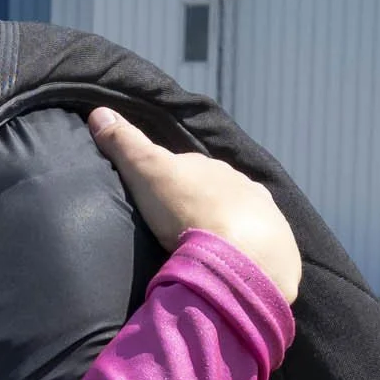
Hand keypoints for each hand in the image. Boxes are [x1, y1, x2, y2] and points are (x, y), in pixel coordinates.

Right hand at [88, 108, 301, 304]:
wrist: (240, 257)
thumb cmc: (188, 211)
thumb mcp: (147, 172)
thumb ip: (125, 144)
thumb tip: (99, 112)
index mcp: (213, 168)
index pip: (189, 169)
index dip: (171, 183)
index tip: (156, 201)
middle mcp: (244, 186)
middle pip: (217, 193)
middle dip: (201, 206)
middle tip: (178, 230)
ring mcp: (265, 217)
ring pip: (241, 219)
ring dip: (225, 231)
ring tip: (206, 252)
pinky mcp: (280, 251)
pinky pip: (261, 250)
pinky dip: (247, 255)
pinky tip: (232, 268)